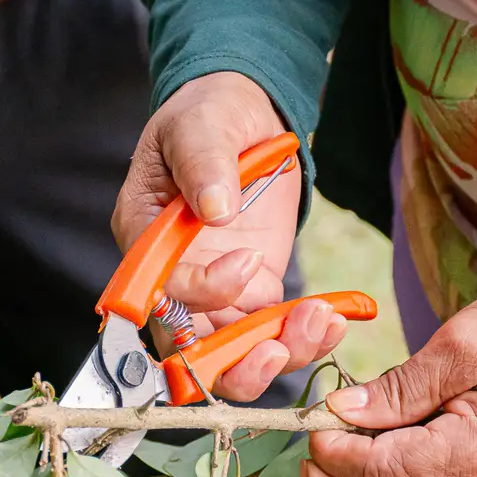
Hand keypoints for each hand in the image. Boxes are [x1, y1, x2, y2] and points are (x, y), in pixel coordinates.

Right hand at [112, 72, 346, 400]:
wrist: (247, 115)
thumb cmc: (210, 114)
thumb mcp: (202, 123)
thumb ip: (205, 163)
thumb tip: (215, 209)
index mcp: (143, 235)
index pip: (157, 290)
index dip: (200, 291)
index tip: (247, 262)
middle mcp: (172, 276)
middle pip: (188, 349)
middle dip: (233, 363)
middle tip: (276, 351)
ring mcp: (214, 290)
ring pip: (233, 354)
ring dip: (277, 353)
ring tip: (321, 325)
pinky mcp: (252, 291)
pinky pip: (269, 331)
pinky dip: (301, 336)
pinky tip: (333, 320)